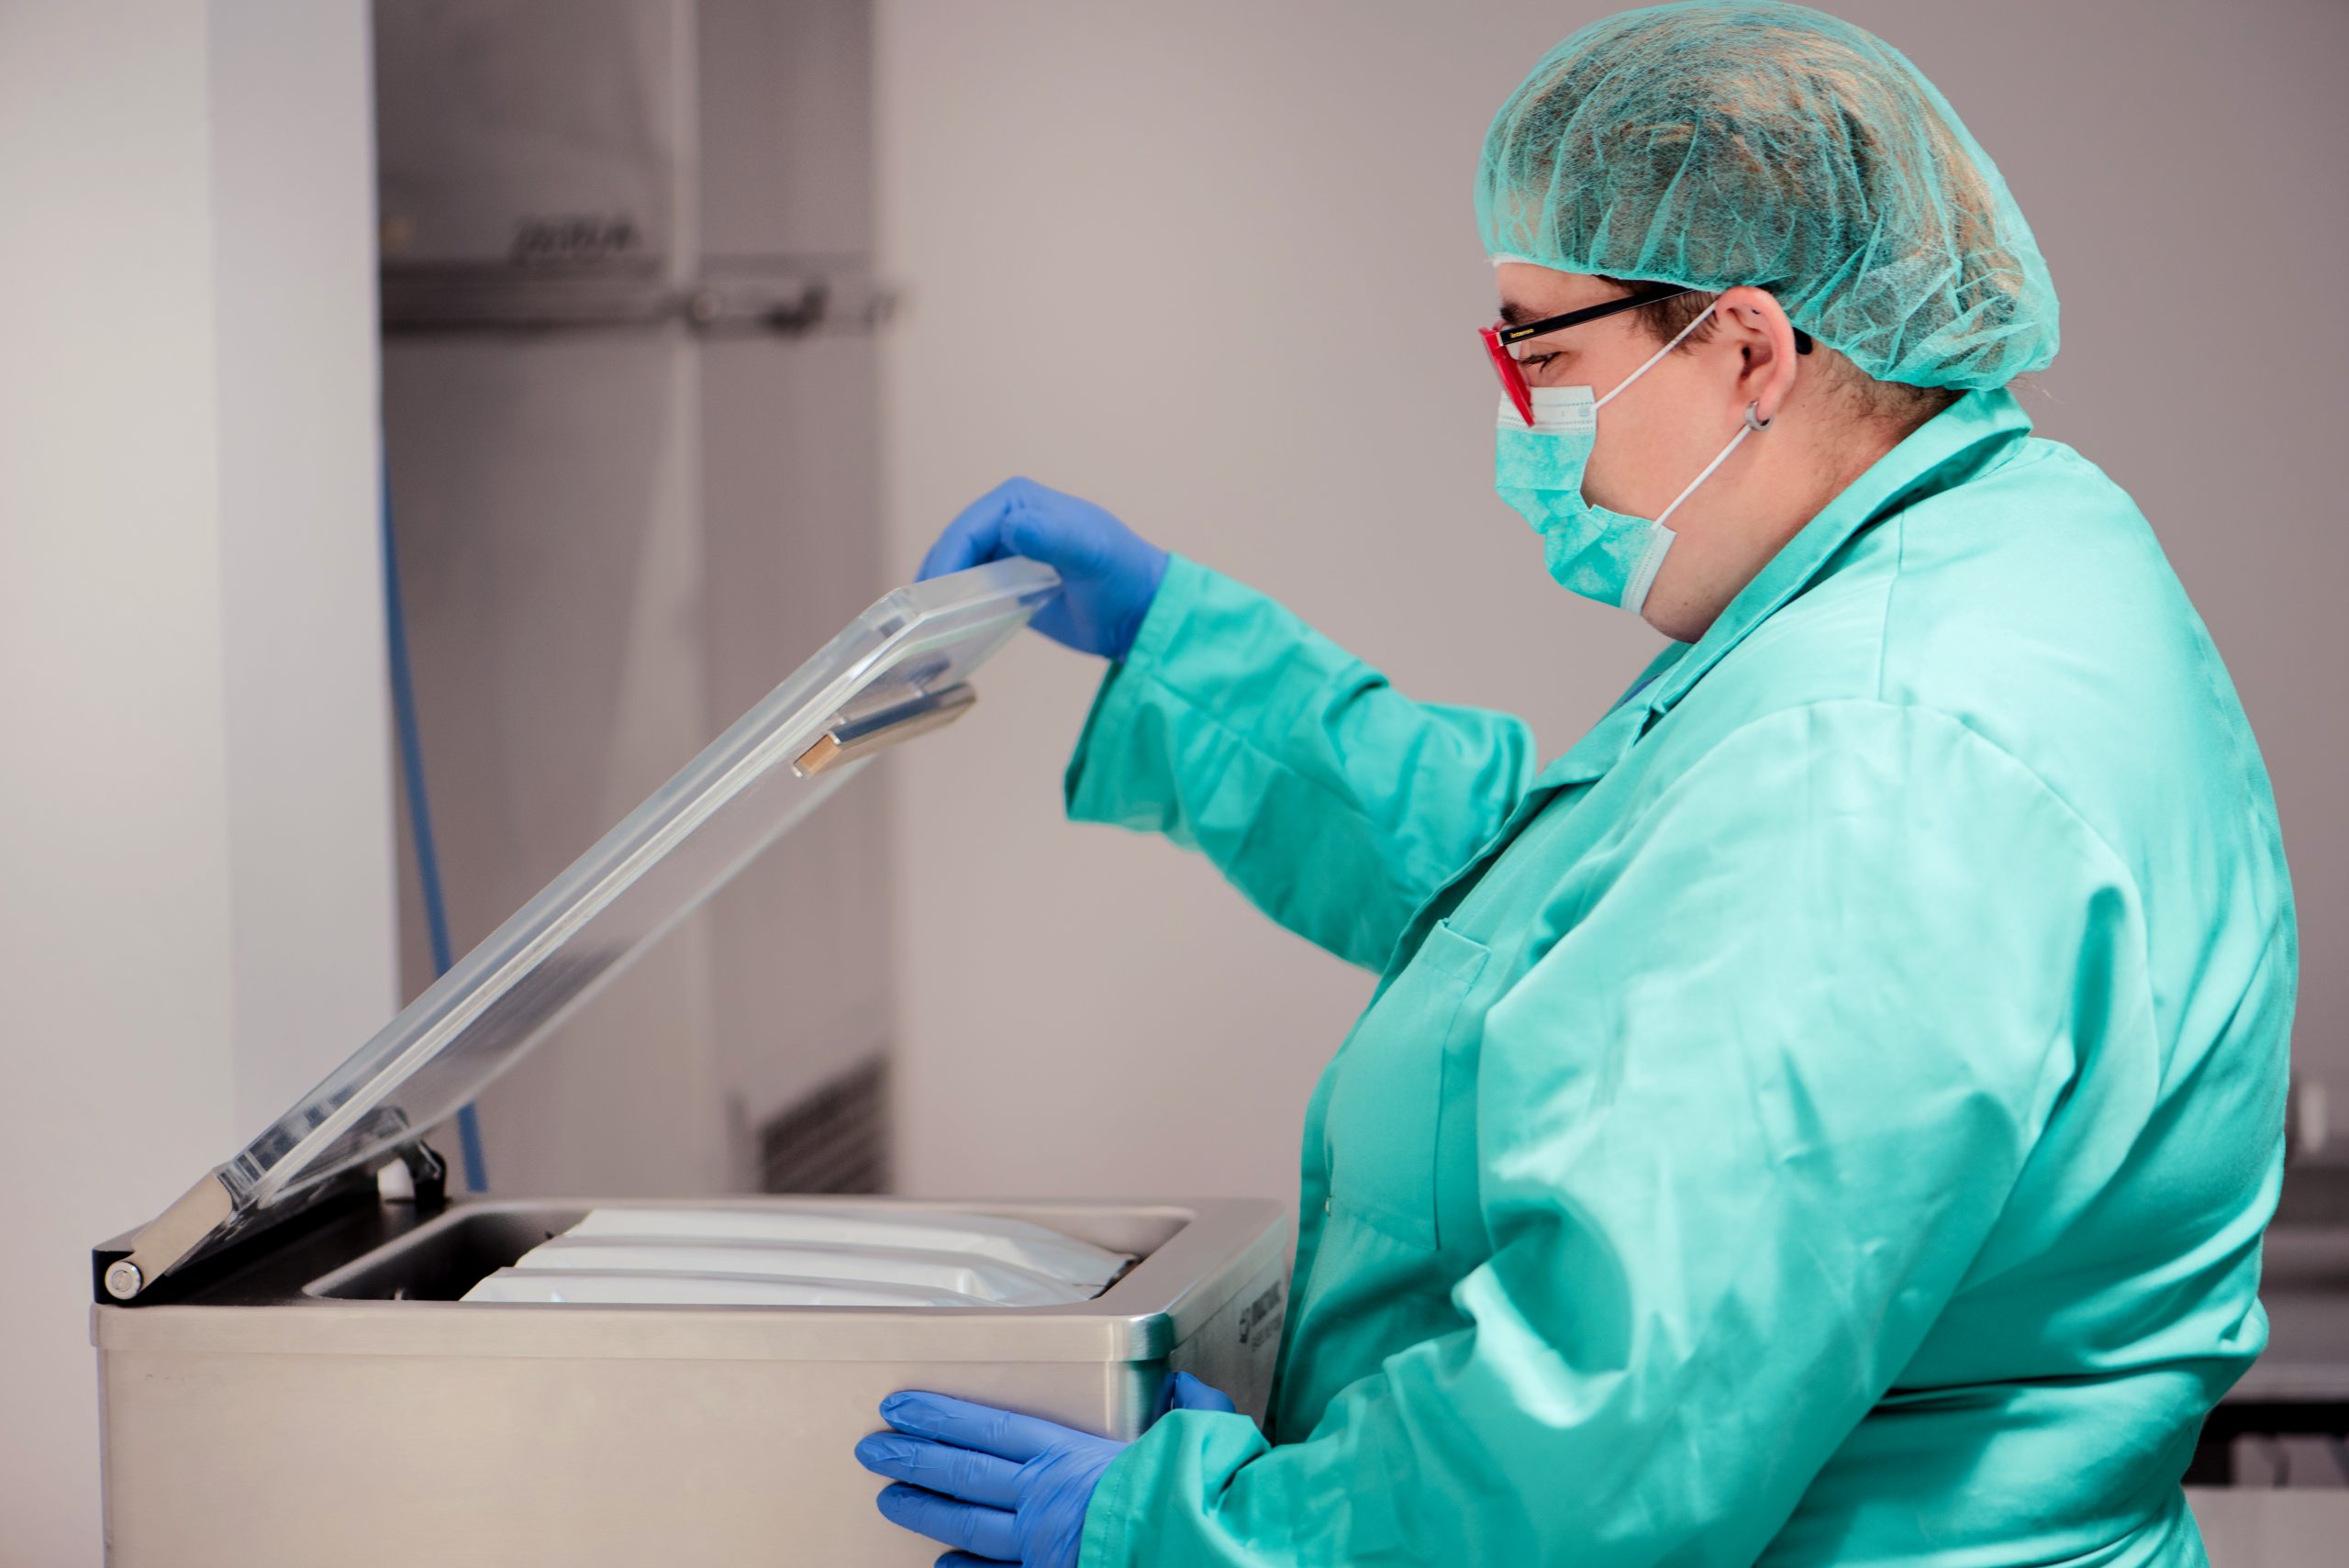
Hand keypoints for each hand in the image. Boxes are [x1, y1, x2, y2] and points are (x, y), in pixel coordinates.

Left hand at [856, 1374, 1237, 1566]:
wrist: (1199, 1549)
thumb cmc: (1202, 1492)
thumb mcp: (1203, 1434)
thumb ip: (1188, 1409)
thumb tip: (1186, 1391)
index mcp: (1072, 1456)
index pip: (991, 1429)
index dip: (941, 1416)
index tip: (901, 1406)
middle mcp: (1045, 1500)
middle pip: (964, 1475)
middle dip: (913, 1459)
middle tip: (872, 1449)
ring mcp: (1043, 1547)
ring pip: (969, 1525)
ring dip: (924, 1510)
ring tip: (887, 1498)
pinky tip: (941, 1566)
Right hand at [918, 477, 1167, 659]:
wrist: (1140, 613)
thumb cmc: (1122, 576)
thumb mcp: (1089, 552)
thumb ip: (1054, 536)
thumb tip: (1013, 525)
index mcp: (1019, 501)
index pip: (968, 528)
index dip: (947, 559)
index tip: (933, 596)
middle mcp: (1007, 521)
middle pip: (955, 549)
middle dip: (935, 579)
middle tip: (918, 617)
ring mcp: (1005, 553)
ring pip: (958, 570)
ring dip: (939, 595)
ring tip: (922, 626)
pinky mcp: (1007, 584)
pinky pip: (971, 592)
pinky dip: (955, 609)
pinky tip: (944, 631)